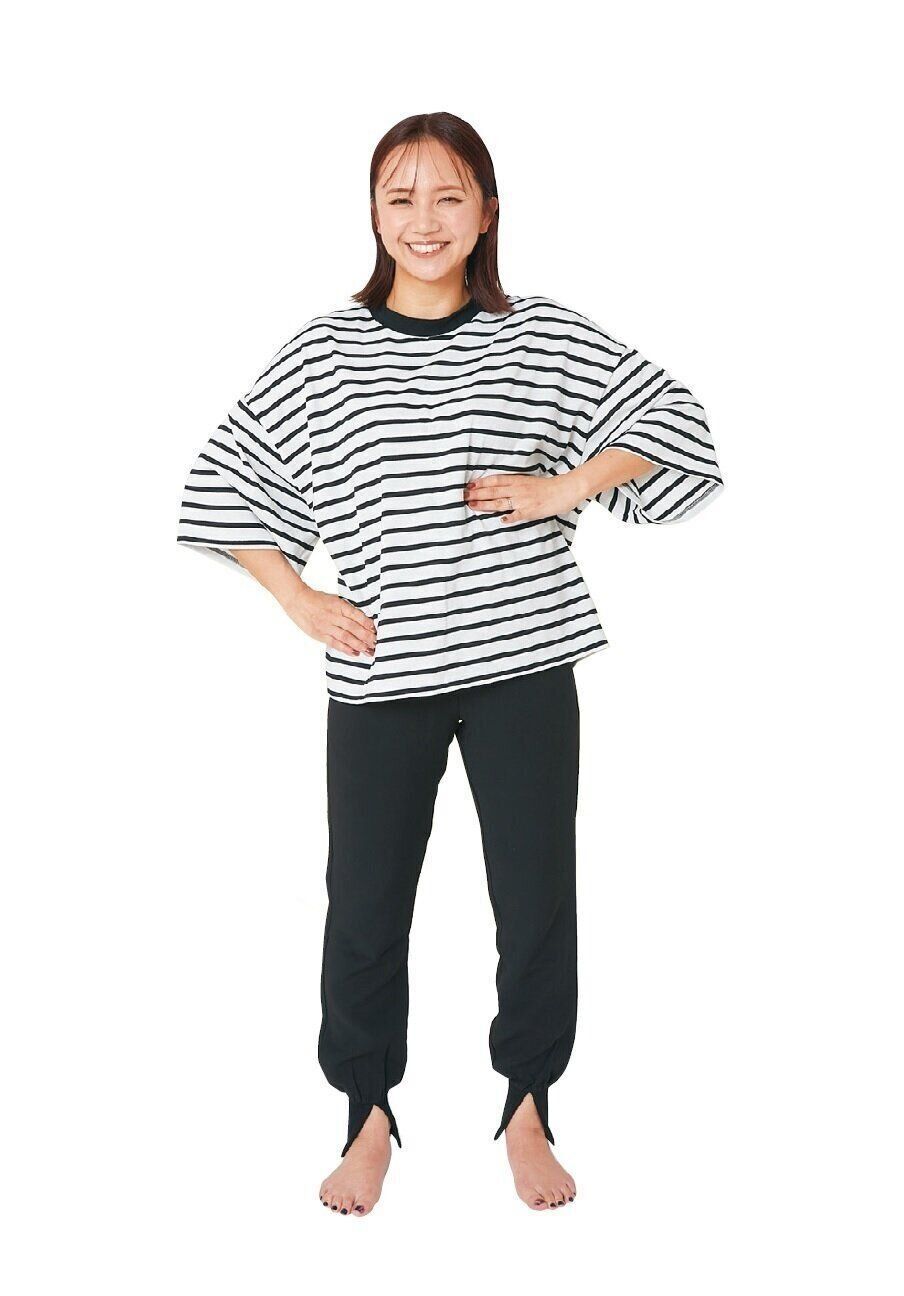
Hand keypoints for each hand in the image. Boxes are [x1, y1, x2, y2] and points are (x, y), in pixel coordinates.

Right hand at [282, 587, 376, 657]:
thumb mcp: (334, 599)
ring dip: (359, 645)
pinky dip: (346, 649)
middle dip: (366, 636)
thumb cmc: (317, 599)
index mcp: (339, 605)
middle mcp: (334, 616)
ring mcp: (327, 626)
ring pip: (346, 637)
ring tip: (369, 650)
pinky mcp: (320, 634)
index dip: (367, 623)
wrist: (298, 600)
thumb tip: (362, 620)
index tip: (375, 629)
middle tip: (376, 643)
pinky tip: (355, 653)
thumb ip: (346, 609)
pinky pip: (335, 643)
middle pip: (354, 628)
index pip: (357, 615)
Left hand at [463, 470, 583, 524]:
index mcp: (518, 480)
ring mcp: (524, 501)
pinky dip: (509, 518)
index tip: (469, 485)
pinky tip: (500, 520)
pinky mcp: (531, 511)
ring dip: (485, 505)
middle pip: (494, 491)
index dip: (482, 483)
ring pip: (501, 503)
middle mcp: (518, 490)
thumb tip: (498, 489)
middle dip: (477, 494)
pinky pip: (517, 515)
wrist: (565, 490)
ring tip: (472, 506)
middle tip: (463, 496)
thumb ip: (514, 485)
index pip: (496, 480)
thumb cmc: (547, 487)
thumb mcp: (528, 481)